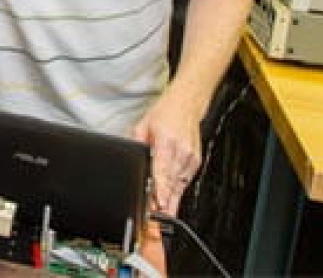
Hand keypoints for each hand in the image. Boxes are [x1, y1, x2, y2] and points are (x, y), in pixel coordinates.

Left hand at [132, 91, 203, 215]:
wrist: (186, 105)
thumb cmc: (165, 113)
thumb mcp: (142, 126)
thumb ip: (135, 144)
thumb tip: (127, 160)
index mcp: (167, 142)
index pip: (163, 170)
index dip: (161, 189)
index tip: (160, 204)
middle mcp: (181, 152)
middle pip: (171, 182)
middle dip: (162, 201)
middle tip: (154, 217)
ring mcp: (190, 158)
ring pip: (179, 185)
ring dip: (170, 200)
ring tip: (161, 214)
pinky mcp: (195, 163)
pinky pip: (184, 182)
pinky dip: (176, 191)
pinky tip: (169, 200)